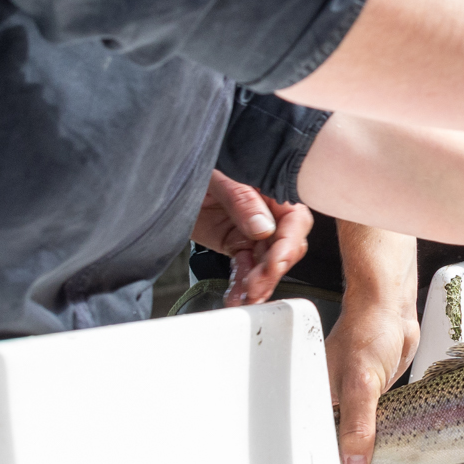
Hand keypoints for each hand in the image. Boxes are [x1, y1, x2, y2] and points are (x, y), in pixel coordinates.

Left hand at [191, 172, 311, 305]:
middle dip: (272, 271)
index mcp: (274, 190)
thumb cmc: (201, 164)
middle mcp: (269, 211)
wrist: (169, 172)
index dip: (287, 246)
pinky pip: (245, 267)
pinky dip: (241, 284)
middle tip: (255, 287)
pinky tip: (236, 296)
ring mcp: (253, 230)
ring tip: (245, 299)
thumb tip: (263, 228)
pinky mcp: (236, 243)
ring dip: (258, 284)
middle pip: (284, 247)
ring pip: (267, 263)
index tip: (273, 265)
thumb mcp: (220, 176)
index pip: (294, 221)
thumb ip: (242, 199)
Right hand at [326, 282, 419, 463]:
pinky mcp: (375, 398)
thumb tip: (353, 463)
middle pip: (339, 448)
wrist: (391, 307)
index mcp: (317, 403)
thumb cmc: (367, 331)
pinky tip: (393, 455)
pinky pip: (377, 427)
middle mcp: (332, 406)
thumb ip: (358, 424)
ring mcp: (355, 402)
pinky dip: (384, 440)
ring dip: (370, 457)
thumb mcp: (362, 382)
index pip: (320, 448)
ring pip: (359, 440)